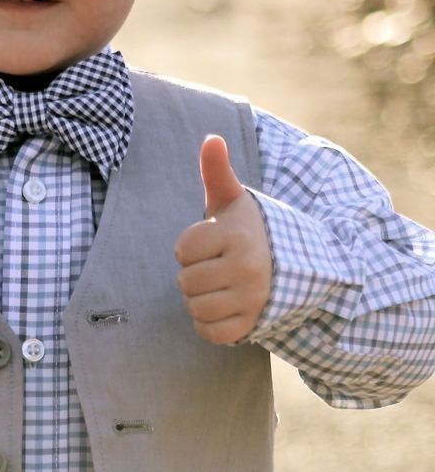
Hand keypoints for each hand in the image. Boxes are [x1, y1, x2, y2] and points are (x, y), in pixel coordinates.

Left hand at [174, 135, 271, 343]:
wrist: (290, 265)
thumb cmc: (247, 229)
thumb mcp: (233, 200)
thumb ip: (217, 171)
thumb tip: (211, 139)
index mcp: (237, 235)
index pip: (181, 250)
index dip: (189, 247)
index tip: (210, 243)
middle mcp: (247, 268)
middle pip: (185, 282)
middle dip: (194, 274)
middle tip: (215, 266)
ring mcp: (251, 299)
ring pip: (195, 309)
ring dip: (199, 299)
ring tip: (219, 285)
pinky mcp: (253, 325)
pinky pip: (210, 333)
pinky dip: (210, 324)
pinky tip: (223, 306)